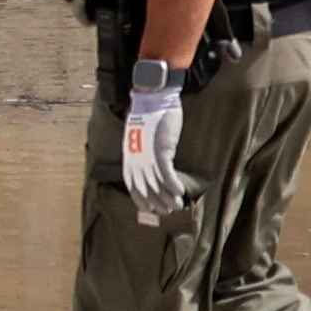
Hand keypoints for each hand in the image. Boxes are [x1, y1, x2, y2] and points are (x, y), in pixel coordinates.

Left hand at [110, 74, 184, 220]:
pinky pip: (167, 174)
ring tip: (177, 206)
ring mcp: (148, 158)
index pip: (133, 187)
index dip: (142, 200)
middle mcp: (136, 162)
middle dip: (157, 202)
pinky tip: (180, 192)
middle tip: (168, 211)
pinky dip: (173, 185)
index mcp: (129, 160)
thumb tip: (148, 166)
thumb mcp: (139, 138)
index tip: (150, 209)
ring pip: (157, 185)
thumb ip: (141, 153)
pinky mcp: (161, 151)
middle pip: (146, 189)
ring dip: (168, 198)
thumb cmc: (148, 117)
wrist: (153, 100)